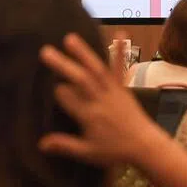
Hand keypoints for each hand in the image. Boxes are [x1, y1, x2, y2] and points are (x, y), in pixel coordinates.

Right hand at [37, 34, 164, 167]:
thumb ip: (65, 146)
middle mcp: (100, 100)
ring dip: (84, 53)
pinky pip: (120, 68)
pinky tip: (121, 33)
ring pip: (96, 70)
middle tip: (44, 51)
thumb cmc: (115, 151)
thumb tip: (40, 143)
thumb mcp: (88, 153)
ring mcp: (113, 91)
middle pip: (80, 80)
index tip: (49, 88)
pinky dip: (121, 51)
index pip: (68, 99)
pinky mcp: (123, 87)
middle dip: (63, 65)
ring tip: (69, 38)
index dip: (58, 92)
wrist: (146, 147)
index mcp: (89, 116)